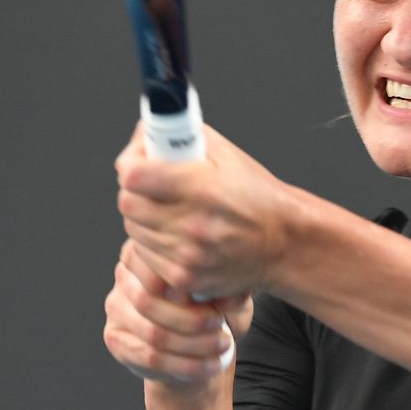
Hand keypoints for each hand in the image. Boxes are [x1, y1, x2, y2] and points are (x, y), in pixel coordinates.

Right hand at [104, 239, 252, 386]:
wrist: (197, 344)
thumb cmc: (215, 307)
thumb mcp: (228, 294)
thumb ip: (228, 289)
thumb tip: (230, 294)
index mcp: (149, 250)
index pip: (161, 267)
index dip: (189, 286)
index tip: (221, 305)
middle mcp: (125, 274)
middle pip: (151, 301)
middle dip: (192, 320)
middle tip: (222, 328)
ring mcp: (116, 306)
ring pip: (153, 332)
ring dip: (193, 345)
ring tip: (223, 346)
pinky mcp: (114, 337)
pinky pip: (149, 357)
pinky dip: (185, 365)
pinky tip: (212, 365)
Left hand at [115, 123, 292, 299]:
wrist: (283, 241)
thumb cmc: (255, 195)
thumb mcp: (226, 154)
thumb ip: (184, 137)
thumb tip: (146, 132)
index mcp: (203, 187)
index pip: (134, 176)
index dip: (130, 165)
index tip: (137, 164)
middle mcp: (194, 223)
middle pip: (128, 204)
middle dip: (133, 192)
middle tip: (148, 188)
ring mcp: (189, 254)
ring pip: (134, 231)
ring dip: (141, 219)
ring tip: (165, 212)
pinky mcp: (186, 277)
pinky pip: (145, 257)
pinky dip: (151, 244)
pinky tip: (171, 235)